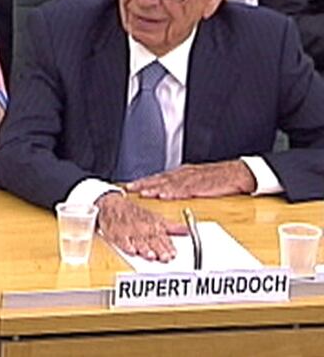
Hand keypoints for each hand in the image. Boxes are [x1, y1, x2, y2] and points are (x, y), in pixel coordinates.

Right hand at [96, 192, 187, 261]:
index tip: (174, 254)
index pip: (163, 239)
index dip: (169, 247)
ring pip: (138, 242)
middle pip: (152, 242)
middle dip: (159, 250)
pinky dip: (127, 246)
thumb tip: (188, 231)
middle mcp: (143, 230)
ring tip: (151, 256)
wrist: (114, 205)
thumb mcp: (156, 218)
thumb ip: (172, 227)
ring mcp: (130, 232)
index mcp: (154, 226)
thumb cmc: (136, 214)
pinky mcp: (118, 235)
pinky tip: (131, 251)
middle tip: (165, 258)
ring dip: (145, 249)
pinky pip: (122, 241)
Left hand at [125, 160, 256, 199]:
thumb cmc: (220, 178)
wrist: (240, 173)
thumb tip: (168, 193)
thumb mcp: (198, 180)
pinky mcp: (202, 184)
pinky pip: (185, 189)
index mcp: (183, 173)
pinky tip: (164, 195)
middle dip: (144, 183)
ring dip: (155, 188)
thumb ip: (183, 186)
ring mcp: (193, 178)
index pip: (159, 177)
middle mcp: (185, 173)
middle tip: (129, 188)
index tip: (130, 185)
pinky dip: (173, 192)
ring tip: (143, 193)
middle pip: (160, 178)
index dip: (144, 181)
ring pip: (169, 183)